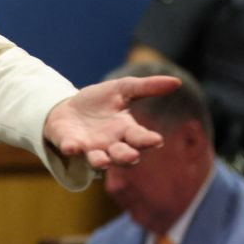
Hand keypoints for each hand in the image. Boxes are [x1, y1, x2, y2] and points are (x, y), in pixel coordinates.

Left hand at [43, 76, 178, 169]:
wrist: (66, 107)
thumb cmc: (98, 102)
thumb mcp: (122, 89)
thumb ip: (146, 87)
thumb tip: (177, 82)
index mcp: (126, 130)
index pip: (140, 138)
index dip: (147, 140)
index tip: (156, 140)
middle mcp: (110, 144)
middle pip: (122, 156)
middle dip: (126, 157)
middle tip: (131, 156)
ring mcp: (90, 147)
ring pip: (98, 160)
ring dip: (100, 161)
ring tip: (103, 161)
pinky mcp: (70, 144)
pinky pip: (71, 150)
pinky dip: (72, 149)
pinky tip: (72, 147)